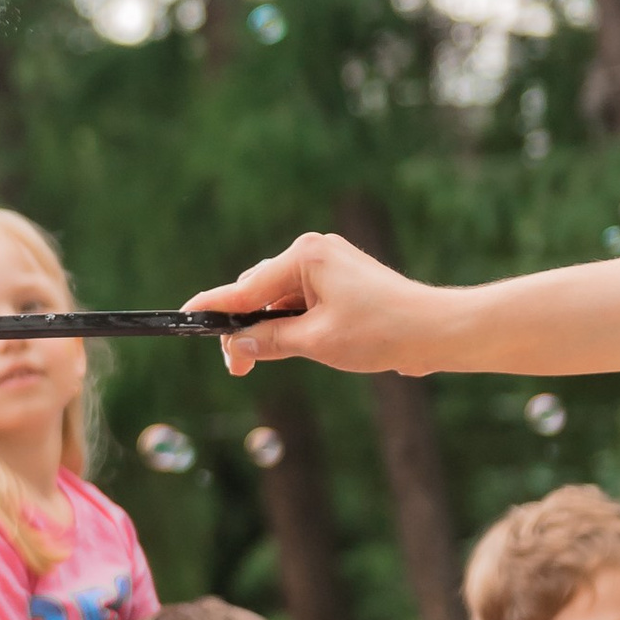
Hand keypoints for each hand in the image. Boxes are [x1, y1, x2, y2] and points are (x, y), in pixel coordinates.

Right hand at [186, 232, 439, 378]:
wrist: (436, 330)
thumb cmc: (381, 331)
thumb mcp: (316, 342)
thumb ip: (270, 341)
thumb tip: (238, 346)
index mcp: (305, 257)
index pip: (245, 288)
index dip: (213, 307)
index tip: (183, 316)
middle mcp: (313, 251)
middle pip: (258, 292)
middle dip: (245, 329)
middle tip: (239, 368)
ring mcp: (328, 263)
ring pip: (278, 298)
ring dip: (269, 328)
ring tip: (263, 361)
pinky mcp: (340, 279)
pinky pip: (300, 300)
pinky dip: (291, 322)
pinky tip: (292, 344)